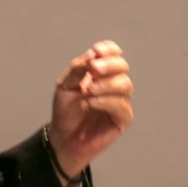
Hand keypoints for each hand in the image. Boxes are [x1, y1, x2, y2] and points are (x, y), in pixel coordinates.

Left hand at [47, 40, 133, 181]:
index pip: (113, 54)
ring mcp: (120, 100)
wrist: (63, 137)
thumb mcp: (65, 85)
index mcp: (101, 72)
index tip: (96, 51)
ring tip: (88, 91)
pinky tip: (90, 103)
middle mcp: (113, 83)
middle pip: (122, 66)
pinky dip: (105, 101)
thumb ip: (77, 69)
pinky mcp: (123, 118)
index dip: (109, 49)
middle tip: (93, 69)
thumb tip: (93, 54)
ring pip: (125, 84)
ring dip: (105, 84)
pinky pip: (121, 105)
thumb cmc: (65, 111)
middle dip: (108, 65)